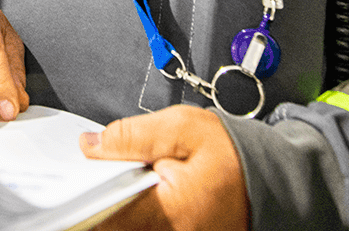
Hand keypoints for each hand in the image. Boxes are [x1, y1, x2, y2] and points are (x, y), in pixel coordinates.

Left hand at [80, 105, 247, 230]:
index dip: (86, 194)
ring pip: (124, 227)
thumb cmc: (233, 156)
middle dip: (100, 198)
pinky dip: (133, 213)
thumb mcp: (183, 127)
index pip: (104, 213)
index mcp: (167, 210)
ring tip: (125, 183)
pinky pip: (141, 228)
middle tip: (105, 174)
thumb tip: (91, 146)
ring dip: (116, 207)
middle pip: (111, 224)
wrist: (270, 180)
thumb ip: (132, 135)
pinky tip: (138, 196)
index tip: (78, 176)